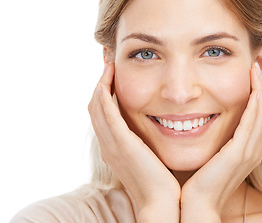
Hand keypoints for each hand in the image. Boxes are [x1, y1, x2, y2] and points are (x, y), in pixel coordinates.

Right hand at [88, 62, 179, 221]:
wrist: (161, 203)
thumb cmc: (161, 182)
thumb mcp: (150, 158)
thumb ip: (148, 143)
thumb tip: (159, 129)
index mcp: (114, 147)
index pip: (103, 115)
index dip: (104, 94)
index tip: (113, 76)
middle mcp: (108, 145)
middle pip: (94, 108)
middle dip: (100, 84)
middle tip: (107, 65)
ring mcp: (111, 144)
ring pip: (96, 107)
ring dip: (100, 84)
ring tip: (108, 66)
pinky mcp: (120, 144)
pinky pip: (106, 113)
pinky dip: (103, 95)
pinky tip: (107, 79)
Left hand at [180, 63, 261, 221]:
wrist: (197, 205)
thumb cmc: (199, 183)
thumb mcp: (212, 159)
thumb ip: (217, 144)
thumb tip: (207, 126)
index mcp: (247, 153)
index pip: (260, 120)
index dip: (259, 98)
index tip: (251, 80)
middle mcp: (253, 151)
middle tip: (255, 69)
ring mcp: (249, 153)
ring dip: (261, 92)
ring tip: (254, 72)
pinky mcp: (240, 154)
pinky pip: (253, 123)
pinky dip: (255, 104)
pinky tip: (253, 89)